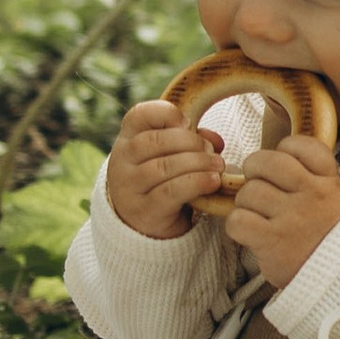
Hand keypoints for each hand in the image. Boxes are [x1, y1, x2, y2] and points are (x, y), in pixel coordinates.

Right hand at [108, 97, 223, 239]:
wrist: (144, 225)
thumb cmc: (163, 180)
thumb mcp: (172, 156)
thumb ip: (192, 142)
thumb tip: (216, 141)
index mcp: (127, 140)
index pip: (139, 115)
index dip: (166, 113)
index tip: (188, 122)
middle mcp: (121, 161)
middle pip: (155, 141)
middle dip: (191, 142)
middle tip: (211, 151)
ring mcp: (128, 187)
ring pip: (163, 167)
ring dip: (198, 163)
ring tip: (218, 166)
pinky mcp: (143, 211)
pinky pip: (171, 191)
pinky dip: (196, 183)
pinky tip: (213, 181)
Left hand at [225, 134, 339, 284]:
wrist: (335, 277)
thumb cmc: (325, 233)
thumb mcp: (332, 198)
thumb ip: (310, 174)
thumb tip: (270, 155)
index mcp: (329, 182)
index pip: (303, 145)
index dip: (285, 149)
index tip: (284, 165)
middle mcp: (313, 195)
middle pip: (267, 161)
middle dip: (255, 170)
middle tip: (259, 184)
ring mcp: (293, 218)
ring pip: (249, 191)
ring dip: (245, 203)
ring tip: (257, 214)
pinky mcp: (273, 241)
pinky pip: (238, 219)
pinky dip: (237, 225)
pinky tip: (249, 231)